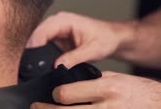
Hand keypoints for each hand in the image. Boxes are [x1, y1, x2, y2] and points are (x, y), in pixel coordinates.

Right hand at [26, 12, 133, 67]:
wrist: (113, 38)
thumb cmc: (106, 38)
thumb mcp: (92, 50)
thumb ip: (74, 58)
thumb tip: (57, 66)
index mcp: (63, 20)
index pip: (41, 31)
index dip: (34, 45)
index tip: (30, 60)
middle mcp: (56, 22)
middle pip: (35, 35)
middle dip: (31, 50)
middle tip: (29, 66)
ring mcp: (55, 30)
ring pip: (37, 40)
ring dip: (35, 52)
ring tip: (33, 66)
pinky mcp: (56, 38)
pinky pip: (43, 45)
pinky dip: (40, 54)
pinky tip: (40, 63)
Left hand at [30, 71, 160, 108]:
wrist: (160, 106)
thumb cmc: (140, 92)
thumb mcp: (117, 79)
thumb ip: (93, 82)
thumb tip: (69, 83)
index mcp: (106, 89)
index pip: (67, 93)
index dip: (56, 95)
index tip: (53, 94)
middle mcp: (107, 108)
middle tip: (36, 107)